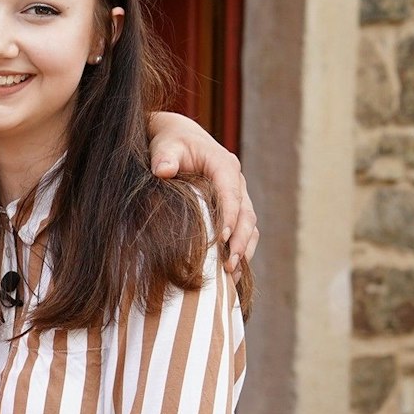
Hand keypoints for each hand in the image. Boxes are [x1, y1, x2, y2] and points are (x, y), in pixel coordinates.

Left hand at [147, 112, 257, 272]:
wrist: (177, 139)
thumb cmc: (171, 143)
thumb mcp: (166, 145)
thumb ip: (165, 157)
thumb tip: (163, 170)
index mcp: (225, 166)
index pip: (232, 194)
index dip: (229, 217)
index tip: (223, 238)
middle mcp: (236, 182)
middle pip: (246, 214)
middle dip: (240, 241)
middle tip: (229, 264)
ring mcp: (237, 196)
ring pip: (250, 226)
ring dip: (244, 250)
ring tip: (232, 274)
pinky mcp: (233, 209)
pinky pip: (244, 231)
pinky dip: (241, 250)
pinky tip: (232, 273)